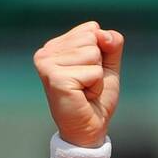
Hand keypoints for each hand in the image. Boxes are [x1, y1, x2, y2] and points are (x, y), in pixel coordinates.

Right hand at [33, 21, 123, 147]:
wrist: (89, 129)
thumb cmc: (95, 98)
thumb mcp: (107, 64)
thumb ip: (111, 42)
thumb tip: (104, 35)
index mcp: (55, 46)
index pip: (90, 28)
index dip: (100, 52)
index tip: (87, 72)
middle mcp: (46, 52)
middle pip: (92, 38)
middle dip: (98, 63)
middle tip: (86, 84)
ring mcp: (48, 64)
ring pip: (93, 53)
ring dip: (96, 76)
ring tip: (84, 90)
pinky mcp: (56, 79)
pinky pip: (93, 72)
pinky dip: (95, 86)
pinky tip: (83, 96)